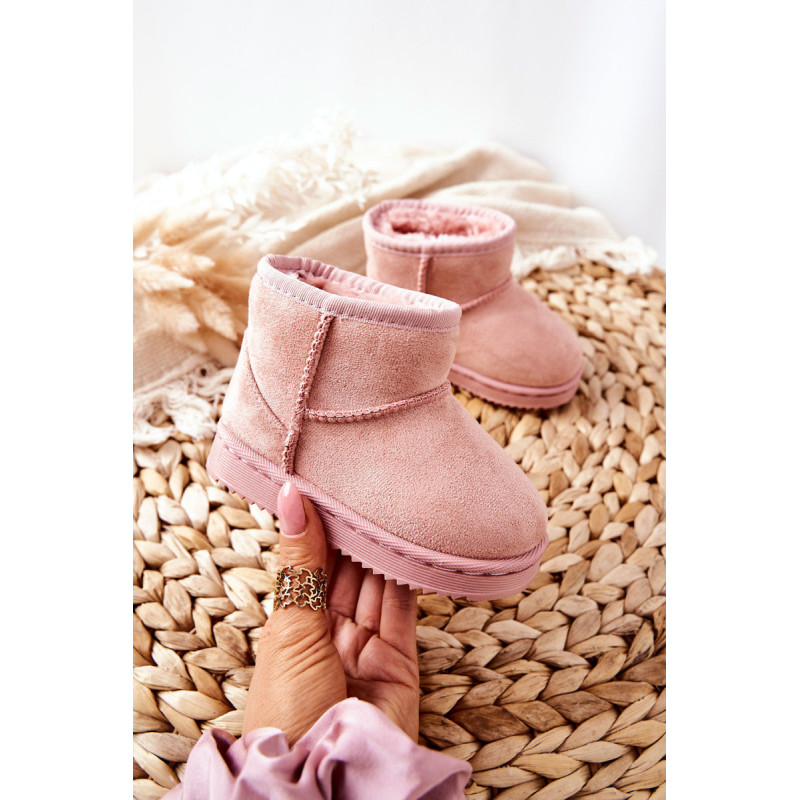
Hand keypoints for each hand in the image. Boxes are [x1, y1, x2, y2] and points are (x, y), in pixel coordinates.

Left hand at [242, 482, 418, 744]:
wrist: (323, 779)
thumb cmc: (287, 711)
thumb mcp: (290, 629)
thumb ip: (301, 562)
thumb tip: (291, 496)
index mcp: (294, 626)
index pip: (310, 564)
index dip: (319, 525)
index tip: (328, 482)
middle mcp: (330, 633)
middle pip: (345, 571)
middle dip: (352, 532)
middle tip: (365, 483)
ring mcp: (366, 646)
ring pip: (375, 585)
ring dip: (380, 548)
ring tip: (388, 501)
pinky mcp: (401, 660)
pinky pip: (404, 608)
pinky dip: (406, 575)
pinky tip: (407, 541)